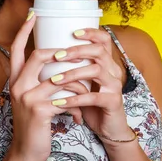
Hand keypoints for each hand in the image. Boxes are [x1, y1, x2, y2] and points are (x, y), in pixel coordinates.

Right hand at [7, 12, 85, 160]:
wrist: (27, 152)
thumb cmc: (35, 123)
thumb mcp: (33, 98)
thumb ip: (40, 80)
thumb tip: (59, 61)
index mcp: (15, 79)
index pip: (16, 48)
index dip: (24, 30)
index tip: (33, 13)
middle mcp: (18, 85)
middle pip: (38, 56)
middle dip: (60, 54)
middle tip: (74, 57)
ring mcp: (27, 97)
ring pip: (58, 77)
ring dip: (76, 85)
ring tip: (85, 95)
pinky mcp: (39, 110)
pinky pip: (65, 97)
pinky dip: (76, 104)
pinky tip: (78, 116)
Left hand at [48, 28, 133, 144]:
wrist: (109, 128)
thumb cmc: (92, 103)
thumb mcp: (83, 82)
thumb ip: (72, 68)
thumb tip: (46, 54)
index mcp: (107, 63)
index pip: (103, 40)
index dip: (91, 33)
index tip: (73, 32)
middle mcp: (113, 70)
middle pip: (99, 51)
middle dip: (77, 51)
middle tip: (57, 56)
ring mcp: (114, 86)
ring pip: (96, 71)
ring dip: (72, 74)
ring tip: (54, 80)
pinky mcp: (113, 102)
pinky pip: (93, 97)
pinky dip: (74, 99)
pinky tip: (59, 102)